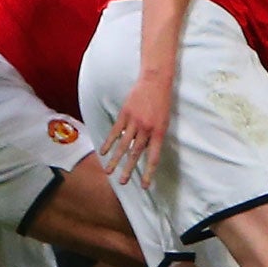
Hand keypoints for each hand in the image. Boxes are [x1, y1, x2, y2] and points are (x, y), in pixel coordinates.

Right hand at [99, 72, 171, 186]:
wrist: (155, 81)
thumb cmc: (162, 102)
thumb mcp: (164, 121)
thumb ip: (154, 137)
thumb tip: (143, 151)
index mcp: (159, 132)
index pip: (153, 157)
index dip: (149, 172)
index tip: (145, 185)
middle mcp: (146, 129)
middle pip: (135, 153)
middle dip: (129, 169)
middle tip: (123, 182)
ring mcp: (134, 121)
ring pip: (123, 145)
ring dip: (115, 159)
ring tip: (108, 171)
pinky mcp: (125, 114)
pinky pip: (115, 131)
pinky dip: (109, 142)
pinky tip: (104, 152)